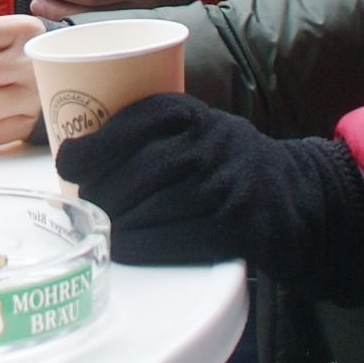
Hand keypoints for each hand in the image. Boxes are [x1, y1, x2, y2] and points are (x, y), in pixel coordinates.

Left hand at [55, 93, 363, 303]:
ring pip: (152, 207)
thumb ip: (149, 132)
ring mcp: (225, 183)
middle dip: (99, 194)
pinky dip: (141, 247)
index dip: (92, 146)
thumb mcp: (194, 129)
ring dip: (115, 224)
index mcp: (190, 113)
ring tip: (101, 229)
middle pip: (136, 171)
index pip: (132, 122)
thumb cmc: (223, 162)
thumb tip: (71, 152)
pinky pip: (176, 238)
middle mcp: (209, 142)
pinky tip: (123, 249)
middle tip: (84, 208)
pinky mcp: (239, 224)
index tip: (67, 164)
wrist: (296, 194)